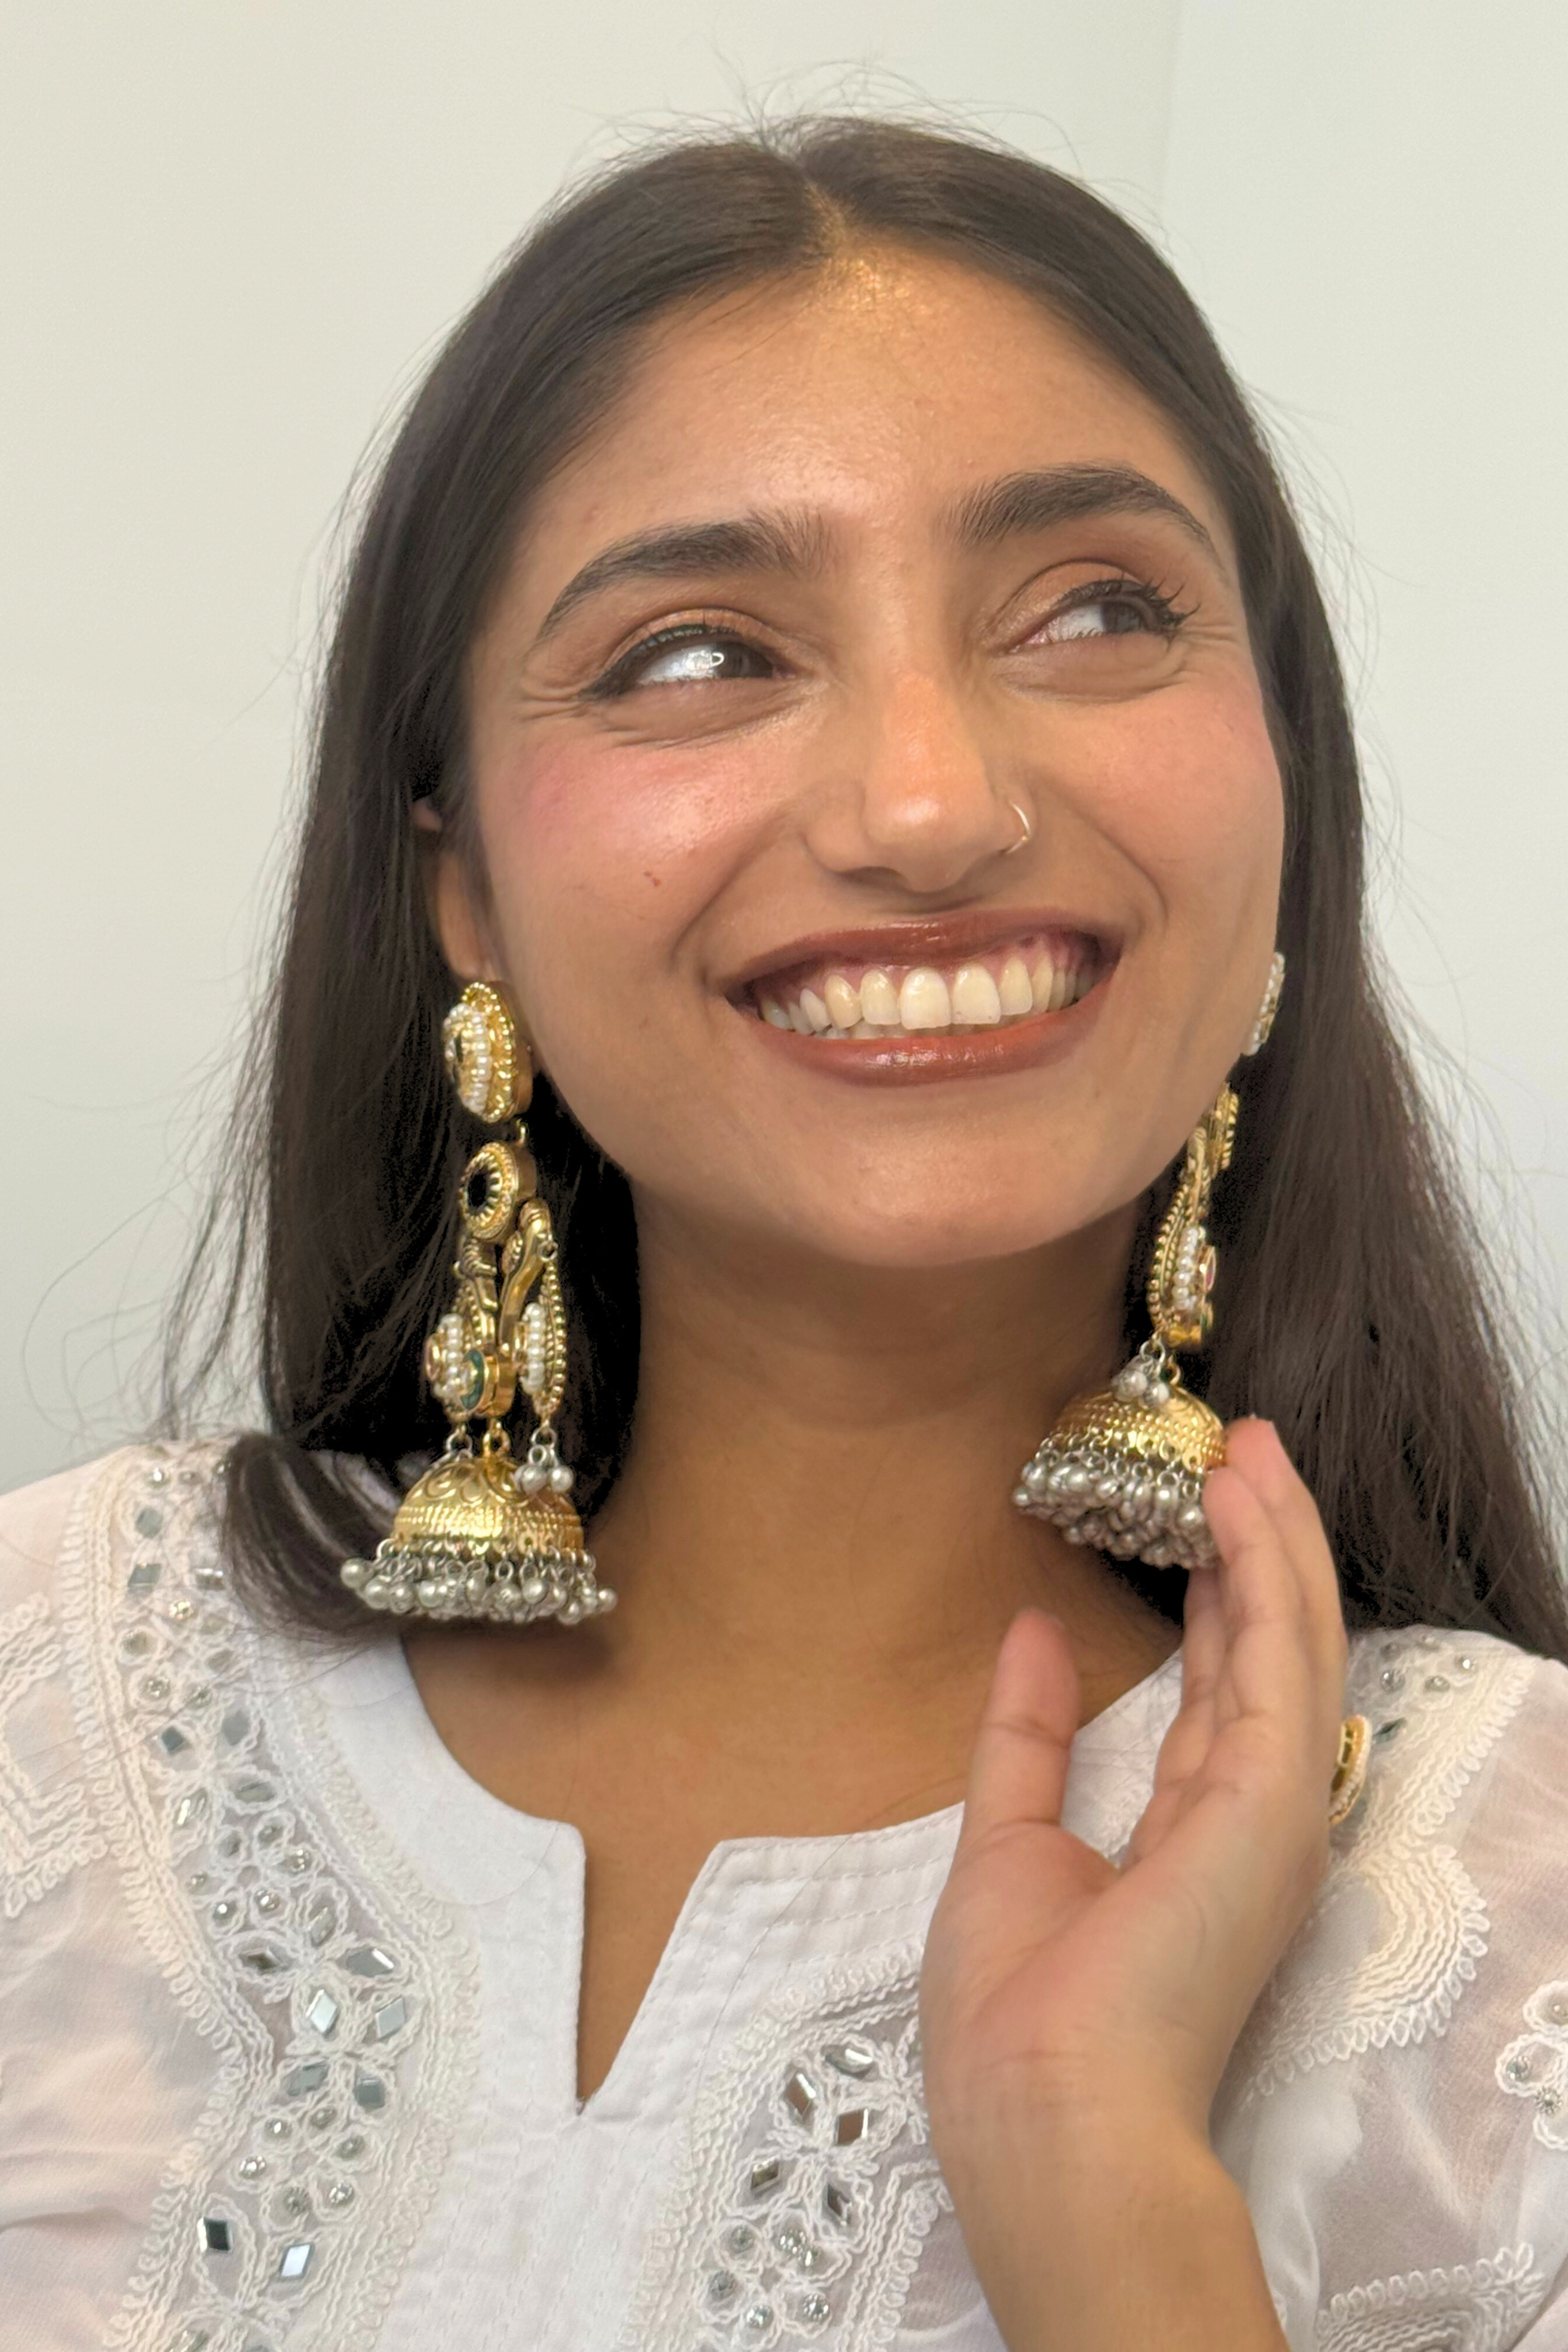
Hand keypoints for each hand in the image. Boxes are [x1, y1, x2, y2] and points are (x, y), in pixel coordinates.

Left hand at [919, 1419, 1347, 2345]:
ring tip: (1247, 1445)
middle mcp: (1245, 1816)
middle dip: (1259, 1547)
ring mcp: (1269, 1806)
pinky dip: (1267, 1566)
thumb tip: (1034, 1634)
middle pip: (1267, 1652)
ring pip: (1291, 1638)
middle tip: (1240, 1452)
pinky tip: (1241, 1497)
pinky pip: (1280, 1655)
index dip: (1216, 1600)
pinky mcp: (1270, 1796)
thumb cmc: (1018, 2014)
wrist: (1046, 2110)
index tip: (1199, 1520)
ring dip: (1273, 1535)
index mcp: (1189, 1837)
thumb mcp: (1006, 1844)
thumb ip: (1027, 1739)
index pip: (1217, 1694)